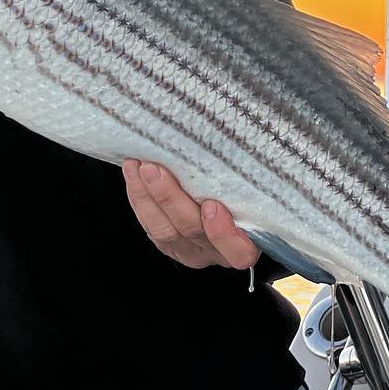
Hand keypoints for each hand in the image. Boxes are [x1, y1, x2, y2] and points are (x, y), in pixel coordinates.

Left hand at [121, 160, 259, 269]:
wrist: (233, 206)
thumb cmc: (249, 194)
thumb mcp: (254, 191)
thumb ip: (248, 180)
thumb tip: (254, 137)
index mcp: (245, 244)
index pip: (239, 252)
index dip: (224, 233)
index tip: (212, 206)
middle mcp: (217, 252)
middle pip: (192, 231)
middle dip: (170, 199)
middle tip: (154, 169)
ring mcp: (191, 250)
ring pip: (164, 231)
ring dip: (147, 196)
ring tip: (137, 166)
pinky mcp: (169, 245)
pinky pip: (150, 226)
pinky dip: (139, 199)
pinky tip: (133, 174)